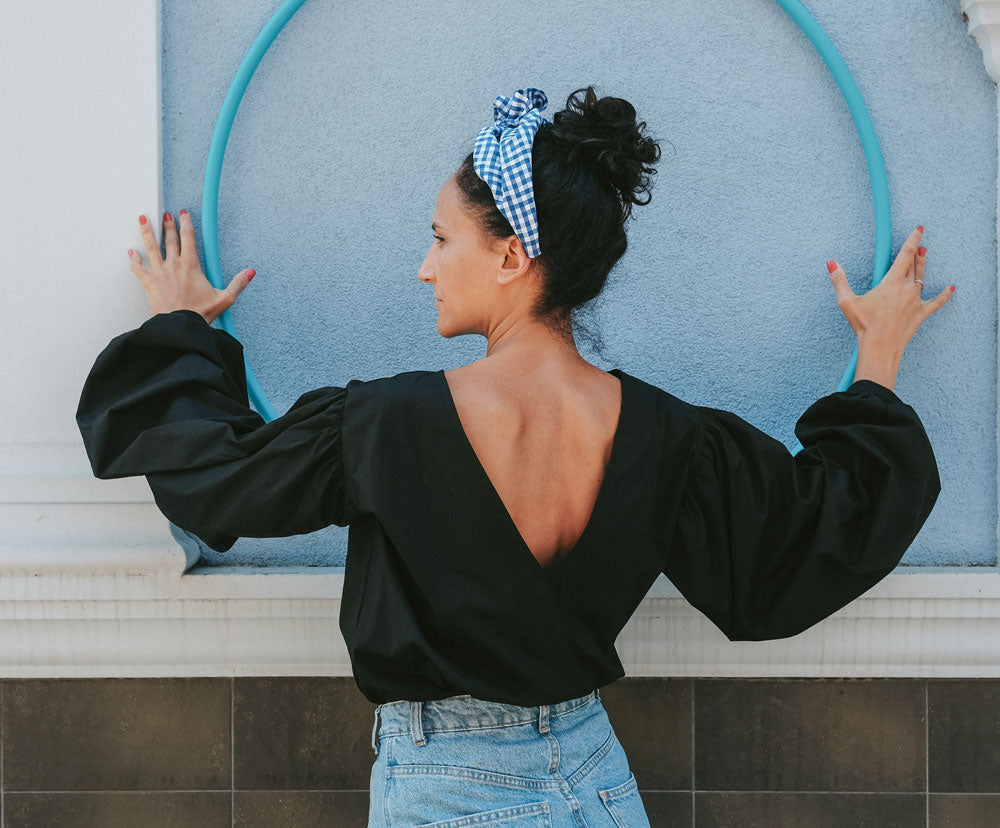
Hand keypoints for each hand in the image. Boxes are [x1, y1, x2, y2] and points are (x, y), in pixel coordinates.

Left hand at [129, 210, 254, 323]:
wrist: (182, 324)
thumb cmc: (200, 313)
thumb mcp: (225, 298)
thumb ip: (238, 283)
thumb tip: (250, 273)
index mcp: (191, 265)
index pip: (188, 237)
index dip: (186, 223)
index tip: (183, 214)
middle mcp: (174, 265)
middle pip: (170, 239)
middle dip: (168, 225)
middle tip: (166, 215)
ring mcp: (160, 272)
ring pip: (151, 247)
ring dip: (147, 232)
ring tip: (143, 219)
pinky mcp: (149, 282)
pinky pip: (138, 268)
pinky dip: (134, 260)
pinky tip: (131, 252)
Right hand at [826, 225, 953, 353]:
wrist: (880, 347)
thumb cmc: (864, 325)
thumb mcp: (847, 302)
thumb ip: (839, 280)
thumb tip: (831, 263)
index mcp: (892, 282)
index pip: (905, 255)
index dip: (912, 240)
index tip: (918, 229)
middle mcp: (907, 288)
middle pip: (913, 265)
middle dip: (915, 252)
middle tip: (919, 242)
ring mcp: (916, 301)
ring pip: (921, 279)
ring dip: (922, 266)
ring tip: (925, 254)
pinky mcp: (920, 313)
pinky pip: (936, 302)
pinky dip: (944, 295)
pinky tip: (951, 288)